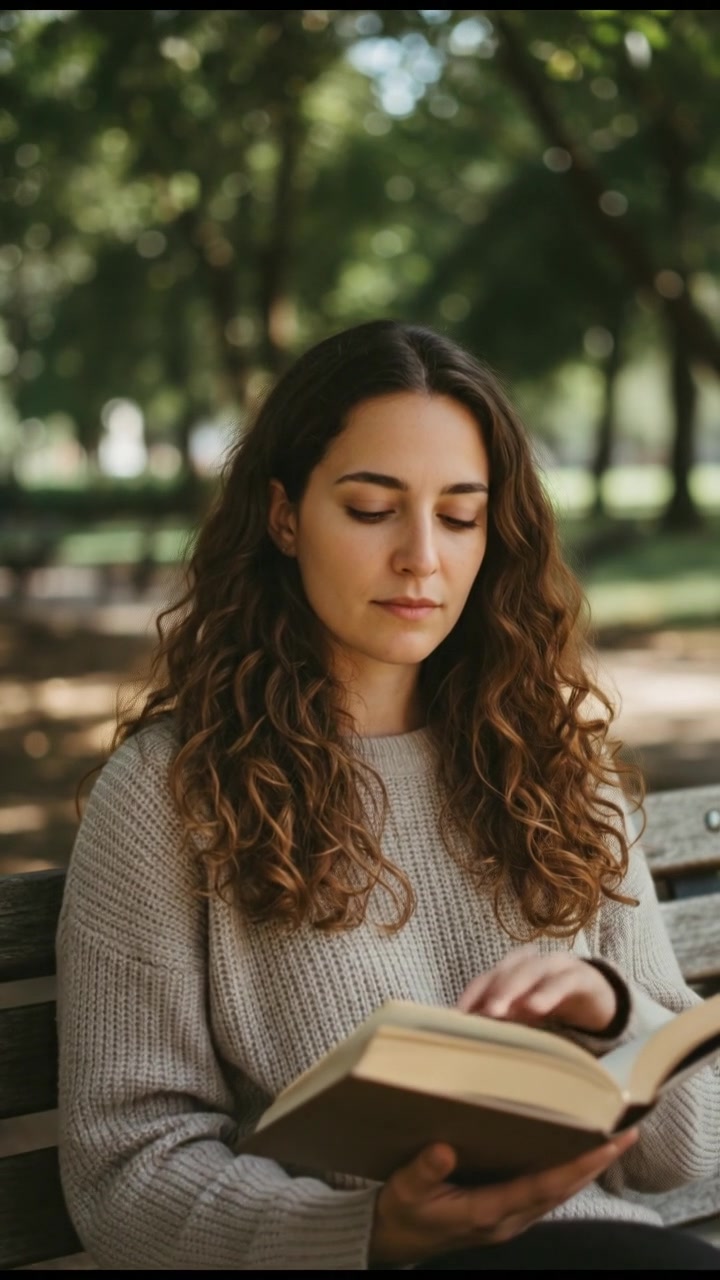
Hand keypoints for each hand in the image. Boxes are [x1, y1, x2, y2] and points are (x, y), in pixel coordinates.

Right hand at [369, 1130, 637, 1267]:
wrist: (395, 1241)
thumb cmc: (403, 1212)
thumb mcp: (405, 1190)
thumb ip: (424, 1171)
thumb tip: (443, 1149)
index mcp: (486, 1212)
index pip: (542, 1187)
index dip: (576, 1166)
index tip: (605, 1144)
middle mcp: (507, 1219)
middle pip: (562, 1190)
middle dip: (595, 1162)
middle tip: (626, 1132)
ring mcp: (509, 1219)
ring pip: (559, 1193)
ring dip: (587, 1168)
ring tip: (613, 1138)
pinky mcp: (506, 1213)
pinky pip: (547, 1193)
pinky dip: (568, 1173)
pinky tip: (578, 1155)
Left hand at [456, 947, 617, 1033]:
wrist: (599, 998)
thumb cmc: (553, 1003)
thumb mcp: (525, 1013)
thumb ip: (503, 1017)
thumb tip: (470, 1033)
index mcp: (514, 970)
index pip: (488, 978)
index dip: (472, 994)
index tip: (456, 1016)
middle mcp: (532, 963)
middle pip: (507, 970)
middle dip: (491, 991)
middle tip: (478, 1015)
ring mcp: (557, 966)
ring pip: (532, 971)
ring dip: (513, 988)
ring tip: (499, 1011)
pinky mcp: (582, 977)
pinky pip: (563, 982)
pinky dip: (548, 992)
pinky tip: (536, 1007)